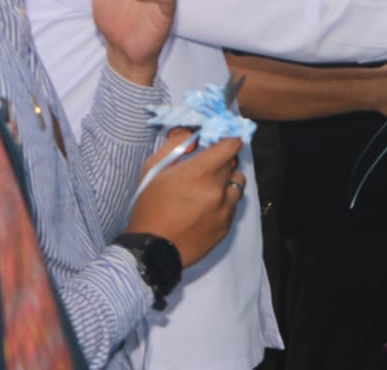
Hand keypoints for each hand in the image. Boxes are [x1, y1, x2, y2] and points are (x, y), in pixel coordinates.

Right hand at [127, 131, 244, 267]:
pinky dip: (224, 201)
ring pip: (237, 184)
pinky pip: (233, 205)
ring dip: (227, 181)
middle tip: (206, 168)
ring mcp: (224, 209)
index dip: (228, 141)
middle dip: (222, 162)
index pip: (231, 146)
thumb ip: (174, 146)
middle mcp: (217, 189)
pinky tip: (207, 208)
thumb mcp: (152, 170)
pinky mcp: (226, 226)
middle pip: (232, 164)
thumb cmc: (149, 207)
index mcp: (199, 172)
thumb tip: (194, 136)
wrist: (152, 250)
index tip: (222, 142)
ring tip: (209, 189)